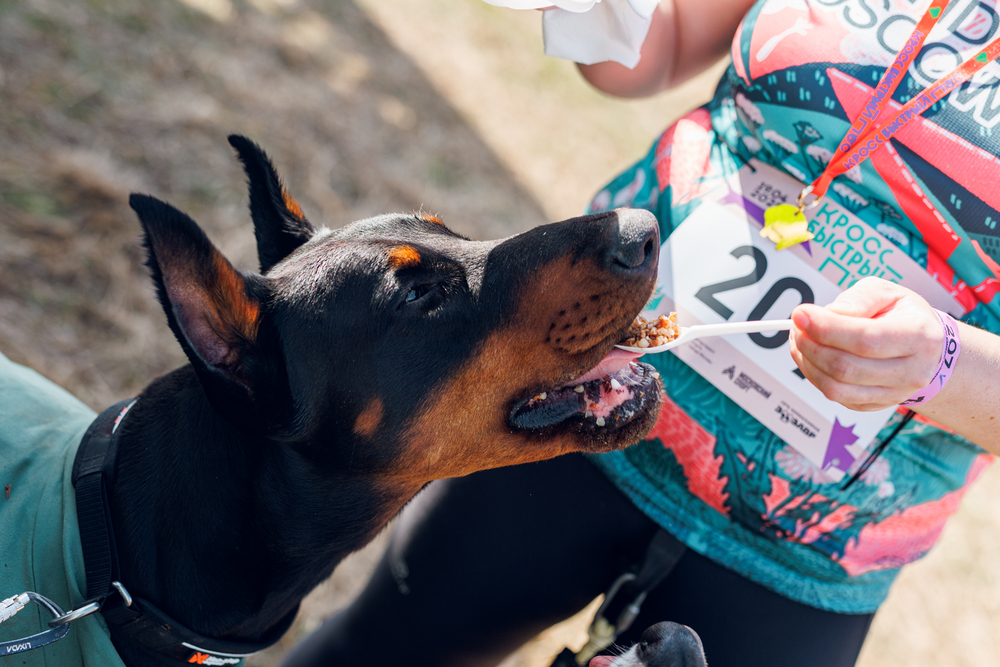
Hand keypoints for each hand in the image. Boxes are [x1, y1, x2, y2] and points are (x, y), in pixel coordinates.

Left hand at [788, 277, 942, 411]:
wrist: (927, 349)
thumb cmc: (902, 315)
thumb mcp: (886, 292)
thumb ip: (856, 300)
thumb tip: (826, 315)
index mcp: (918, 336)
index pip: (865, 339)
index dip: (826, 328)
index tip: (800, 314)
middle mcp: (911, 371)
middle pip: (846, 367)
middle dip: (811, 345)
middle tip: (797, 325)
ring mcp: (893, 393)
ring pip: (836, 388)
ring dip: (807, 362)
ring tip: (800, 339)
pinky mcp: (875, 405)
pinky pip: (835, 396)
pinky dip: (813, 375)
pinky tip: (810, 355)